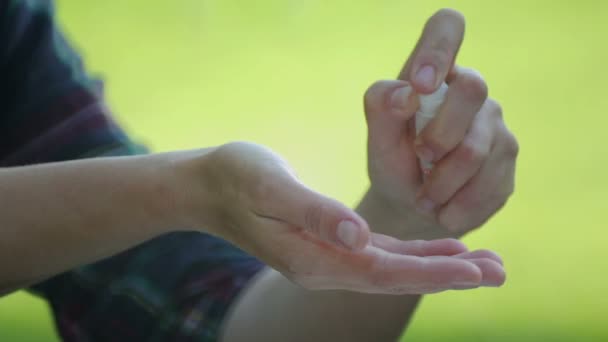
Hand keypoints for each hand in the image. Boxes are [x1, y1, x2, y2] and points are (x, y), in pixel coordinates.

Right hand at [171, 142, 503, 292]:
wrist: (207, 185)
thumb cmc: (236, 177)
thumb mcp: (271, 186)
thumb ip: (314, 212)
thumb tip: (356, 235)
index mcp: (313, 258)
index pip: (383, 270)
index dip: (431, 270)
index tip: (477, 271)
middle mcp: (325, 267)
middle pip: (397, 276)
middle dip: (450, 275)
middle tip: (501, 273)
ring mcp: (328, 259)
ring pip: (394, 267)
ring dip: (441, 266)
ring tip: (486, 264)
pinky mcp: (331, 244)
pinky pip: (382, 254)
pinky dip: (416, 253)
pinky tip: (443, 249)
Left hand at [364, 9, 518, 237]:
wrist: (416, 207)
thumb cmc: (394, 162)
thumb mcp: (378, 140)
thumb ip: (381, 109)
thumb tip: (407, 92)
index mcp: (434, 73)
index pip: (447, 27)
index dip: (438, 48)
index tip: (420, 85)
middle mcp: (470, 90)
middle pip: (474, 90)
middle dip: (439, 139)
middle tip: (419, 163)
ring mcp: (496, 122)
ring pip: (479, 150)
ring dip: (443, 185)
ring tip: (424, 200)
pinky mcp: (509, 158)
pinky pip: (492, 183)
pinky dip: (460, 206)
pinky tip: (446, 211)